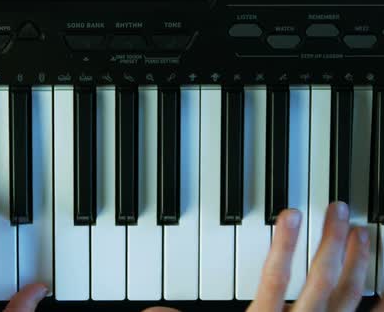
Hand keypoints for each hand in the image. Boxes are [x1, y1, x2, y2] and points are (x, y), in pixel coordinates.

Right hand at [145, 202, 376, 311]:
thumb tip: (151, 311)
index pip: (275, 278)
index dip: (284, 244)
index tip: (291, 214)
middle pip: (320, 281)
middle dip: (332, 242)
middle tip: (339, 210)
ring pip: (349, 299)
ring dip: (359, 264)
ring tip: (365, 234)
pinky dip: (379, 308)